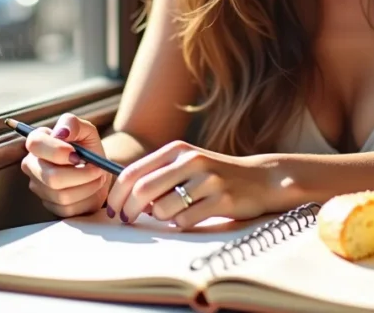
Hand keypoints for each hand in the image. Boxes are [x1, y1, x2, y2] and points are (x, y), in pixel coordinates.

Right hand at [20, 112, 110, 217]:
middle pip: (50, 176)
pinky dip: (87, 198)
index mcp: (38, 142)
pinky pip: (68, 209)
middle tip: (97, 168)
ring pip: (62, 195)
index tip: (78, 154)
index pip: (34, 144)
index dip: (58, 151)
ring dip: (88, 186)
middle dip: (81, 174)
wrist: (99, 171)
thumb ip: (73, 124)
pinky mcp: (50, 206)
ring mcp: (39, 187)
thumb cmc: (89, 148)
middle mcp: (32, 165)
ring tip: (97, 176)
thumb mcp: (86, 131)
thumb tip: (61, 133)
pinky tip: (91, 189)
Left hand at [105, 141, 273, 228]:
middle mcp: (191, 160)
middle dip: (129, 210)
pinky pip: (184, 221)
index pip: (132, 172)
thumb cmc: (214, 175)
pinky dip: (181, 224)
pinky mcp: (221, 200)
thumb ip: (157, 174)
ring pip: (162, 209)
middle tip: (129, 220)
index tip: (113, 210)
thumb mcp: (186, 164)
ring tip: (173, 213)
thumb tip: (124, 197)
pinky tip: (193, 216)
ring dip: (160, 218)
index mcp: (177, 149)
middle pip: (142, 190)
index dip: (117, 195)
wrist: (260, 178)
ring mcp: (207, 179)